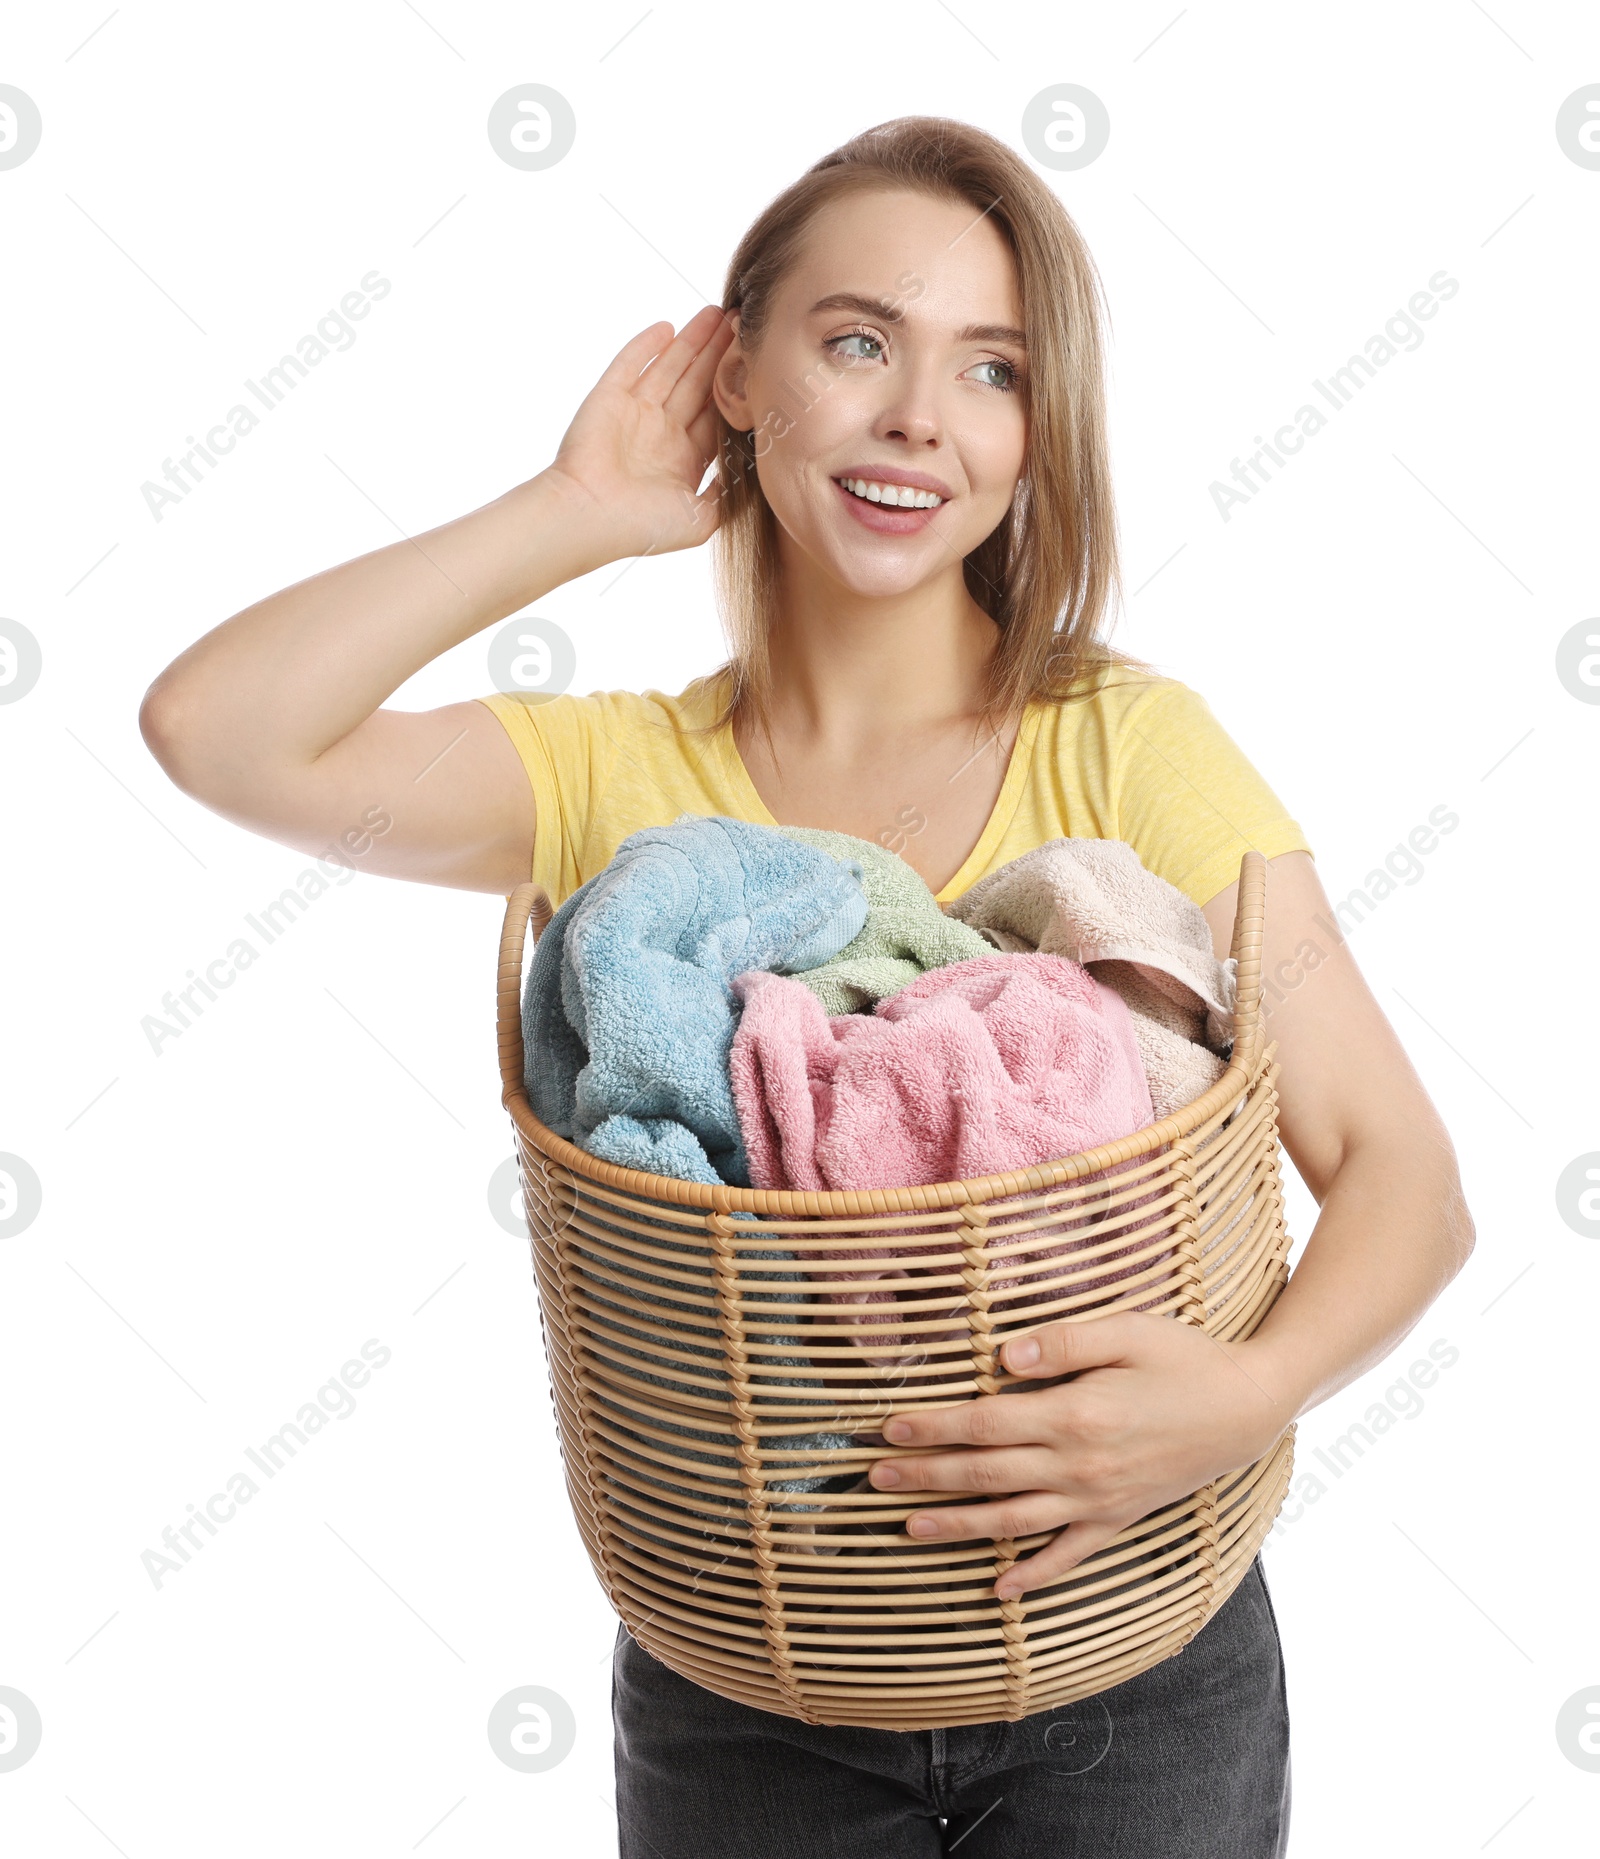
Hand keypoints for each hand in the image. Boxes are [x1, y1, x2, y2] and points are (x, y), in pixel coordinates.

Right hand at [544, 306, 736, 563]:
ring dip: (692, 341)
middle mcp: (662, 432)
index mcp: (685, 458)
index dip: (736, 388)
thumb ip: (727, 496)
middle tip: (743, 324)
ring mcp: (635, 413)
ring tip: (717, 314)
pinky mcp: (609, 398)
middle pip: (698, 384)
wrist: (588, 519)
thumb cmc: (641, 527)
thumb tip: (751, 474)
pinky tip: (668, 326)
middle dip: (719, 354)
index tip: (757, 363)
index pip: (716, 414)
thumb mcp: (701, 520)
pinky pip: (629, 364)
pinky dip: (647, 345)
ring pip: (671, 367)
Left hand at [866, 1313, 1293, 1599]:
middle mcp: (1080, 1466)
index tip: (889, 1426)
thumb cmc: (1184, 1356)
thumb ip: (1063, 1340)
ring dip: (957, 1525)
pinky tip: (999, 1588)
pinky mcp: (1119, 1518)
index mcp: (1075, 1413)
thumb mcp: (1127, 1330)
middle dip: (926, 1475)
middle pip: (986, 1474)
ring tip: (908, 1526)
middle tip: (875, 1475)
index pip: (985, 1424)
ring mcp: (1099, 1500)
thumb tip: (1002, 1355)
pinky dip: (1032, 1576)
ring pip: (1013, 1520)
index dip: (934, 1427)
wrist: (1250, 1407)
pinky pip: (1068, 1556)